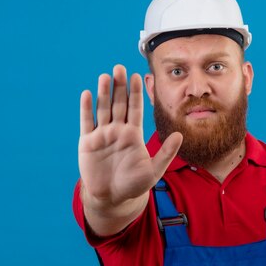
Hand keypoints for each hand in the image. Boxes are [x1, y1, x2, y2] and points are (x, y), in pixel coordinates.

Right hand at [79, 65, 181, 210]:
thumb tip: (180, 135)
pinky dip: (86, 109)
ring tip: (105, 77)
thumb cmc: (134, 185)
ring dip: (103, 93)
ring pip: (103, 109)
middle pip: (118, 104)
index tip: (138, 77)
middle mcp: (118, 130)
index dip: (135, 93)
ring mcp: (102, 135)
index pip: (135, 109)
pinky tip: (87, 94)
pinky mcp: (87, 142)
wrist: (112, 198)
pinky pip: (87, 122)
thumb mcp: (153, 170)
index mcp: (133, 134)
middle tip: (119, 68)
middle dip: (119, 87)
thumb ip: (166, 153)